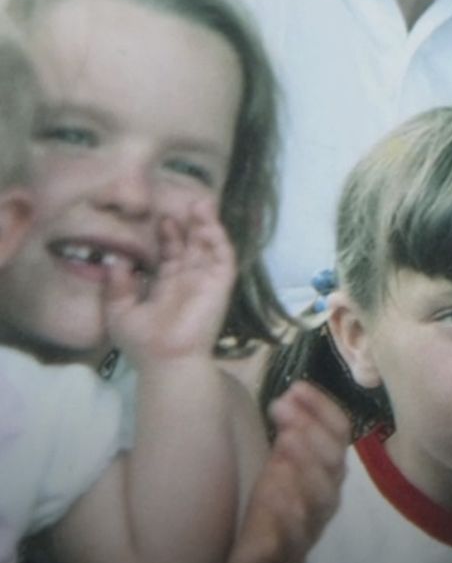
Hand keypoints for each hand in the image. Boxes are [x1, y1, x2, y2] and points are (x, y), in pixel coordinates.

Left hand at [106, 199, 234, 363]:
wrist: (165, 360)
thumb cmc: (143, 342)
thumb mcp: (119, 312)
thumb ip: (117, 286)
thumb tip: (116, 261)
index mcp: (169, 286)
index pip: (173, 254)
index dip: (169, 235)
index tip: (162, 217)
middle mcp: (190, 281)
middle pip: (194, 245)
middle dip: (191, 223)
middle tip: (186, 201)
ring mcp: (207, 282)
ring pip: (211, 246)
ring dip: (208, 225)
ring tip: (200, 203)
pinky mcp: (221, 285)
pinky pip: (223, 257)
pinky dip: (218, 239)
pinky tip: (208, 224)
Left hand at [227, 382, 350, 562]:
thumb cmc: (275, 510)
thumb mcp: (282, 466)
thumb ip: (291, 436)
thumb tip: (289, 397)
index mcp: (328, 468)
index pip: (339, 431)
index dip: (322, 406)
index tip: (297, 386)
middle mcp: (328, 493)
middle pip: (334, 458)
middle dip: (312, 428)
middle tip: (283, 406)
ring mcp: (312, 523)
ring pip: (322, 494)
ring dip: (306, 464)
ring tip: (286, 440)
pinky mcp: (289, 552)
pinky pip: (296, 532)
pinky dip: (288, 510)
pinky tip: (274, 491)